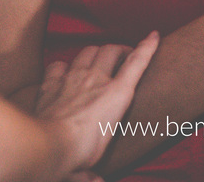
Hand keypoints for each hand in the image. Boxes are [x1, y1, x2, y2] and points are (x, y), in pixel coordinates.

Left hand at [35, 32, 158, 174]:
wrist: (50, 144)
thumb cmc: (80, 152)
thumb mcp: (95, 160)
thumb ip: (93, 172)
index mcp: (116, 95)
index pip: (137, 63)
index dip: (147, 47)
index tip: (154, 35)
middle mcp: (96, 79)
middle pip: (110, 50)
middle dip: (118, 48)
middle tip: (121, 55)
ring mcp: (73, 78)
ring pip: (87, 51)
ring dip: (94, 52)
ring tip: (96, 59)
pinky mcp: (52, 83)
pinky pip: (58, 64)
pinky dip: (62, 66)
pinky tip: (62, 72)